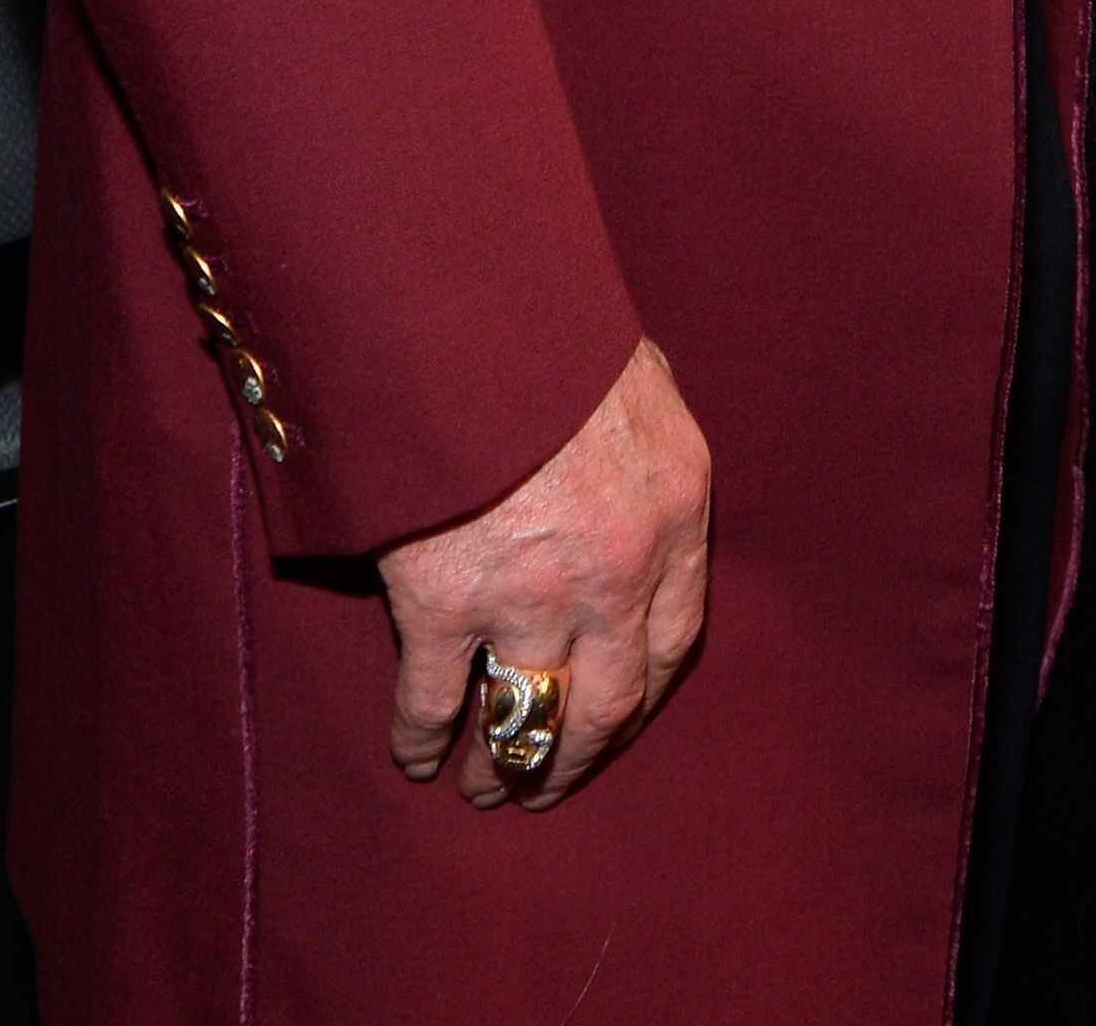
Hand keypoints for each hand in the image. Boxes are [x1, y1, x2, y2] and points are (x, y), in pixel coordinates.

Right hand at [378, 337, 710, 813]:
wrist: (468, 310)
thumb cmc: (551, 325)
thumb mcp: (636, 376)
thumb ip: (642, 443)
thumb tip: (634, 468)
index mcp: (672, 509)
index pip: (675, 638)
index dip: (643, 692)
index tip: (617, 718)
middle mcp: (616, 571)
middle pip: (612, 701)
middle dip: (581, 754)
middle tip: (552, 782)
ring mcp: (532, 595)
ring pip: (532, 717)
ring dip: (510, 764)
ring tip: (491, 786)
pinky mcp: (446, 601)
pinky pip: (438, 699)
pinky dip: (426, 738)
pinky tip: (419, 756)